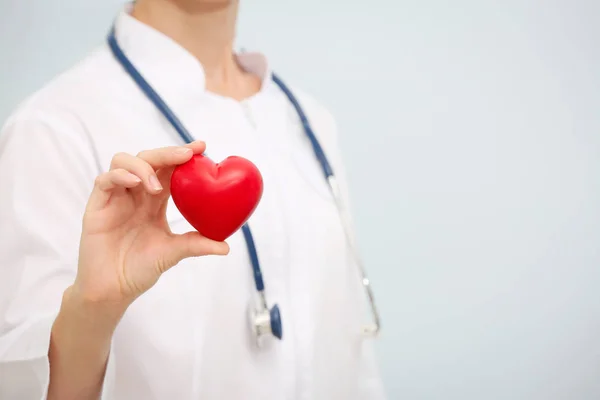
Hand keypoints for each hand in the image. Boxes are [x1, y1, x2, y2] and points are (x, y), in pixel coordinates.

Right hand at [72, 141, 228, 309]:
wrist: (113, 289)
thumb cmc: (141, 268)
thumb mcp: (173, 253)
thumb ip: (197, 244)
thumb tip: (226, 247)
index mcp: (155, 200)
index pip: (169, 169)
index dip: (183, 156)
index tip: (202, 147)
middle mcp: (136, 193)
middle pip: (149, 159)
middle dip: (167, 153)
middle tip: (186, 154)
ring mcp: (116, 197)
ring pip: (124, 161)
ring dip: (143, 166)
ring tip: (157, 187)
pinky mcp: (98, 206)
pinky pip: (105, 180)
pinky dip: (120, 176)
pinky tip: (135, 184)